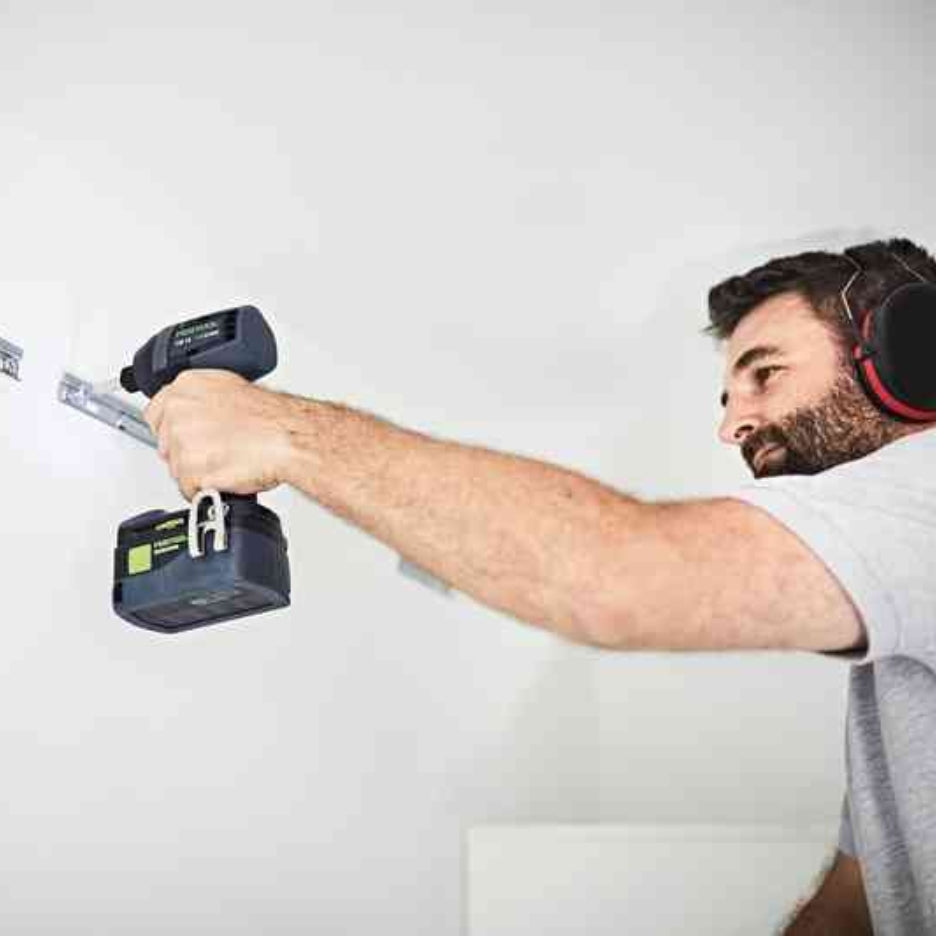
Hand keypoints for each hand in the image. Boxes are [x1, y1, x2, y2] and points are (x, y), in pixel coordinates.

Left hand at [144, 370, 291, 500]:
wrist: (288, 439)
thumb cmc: (271, 419)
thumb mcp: (232, 390)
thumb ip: (204, 399)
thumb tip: (199, 411)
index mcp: (187, 386)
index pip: (156, 413)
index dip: (173, 430)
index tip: (187, 437)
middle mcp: (179, 411)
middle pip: (166, 443)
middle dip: (187, 452)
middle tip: (215, 452)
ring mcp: (182, 441)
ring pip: (177, 468)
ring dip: (198, 472)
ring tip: (226, 462)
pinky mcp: (190, 470)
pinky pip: (189, 489)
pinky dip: (205, 489)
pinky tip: (225, 476)